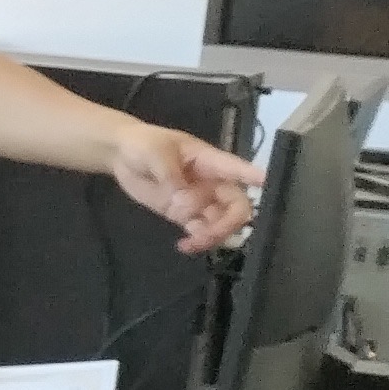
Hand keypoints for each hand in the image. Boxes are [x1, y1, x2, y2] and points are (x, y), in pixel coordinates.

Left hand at [113, 124, 262, 253]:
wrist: (120, 154)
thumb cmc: (143, 143)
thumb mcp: (154, 152)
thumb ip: (170, 174)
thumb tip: (182, 198)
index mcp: (209, 161)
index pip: (238, 170)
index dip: (254, 178)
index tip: (267, 185)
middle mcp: (211, 182)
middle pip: (236, 206)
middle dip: (229, 224)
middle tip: (207, 234)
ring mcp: (199, 200)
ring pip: (221, 222)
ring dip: (213, 236)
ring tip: (191, 243)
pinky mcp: (184, 213)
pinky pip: (200, 230)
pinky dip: (198, 241)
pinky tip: (185, 246)